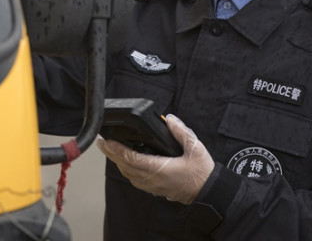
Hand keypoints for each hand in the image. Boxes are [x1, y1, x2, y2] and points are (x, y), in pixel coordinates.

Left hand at [96, 114, 213, 204]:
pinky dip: (127, 170)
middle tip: (102, 143)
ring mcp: (153, 186)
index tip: (106, 141)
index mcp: (159, 169)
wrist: (210, 193)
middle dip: (111, 154)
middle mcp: (152, 179)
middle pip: (125, 166)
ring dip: (118, 162)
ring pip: (128, 174)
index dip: (117, 149)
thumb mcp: (195, 148)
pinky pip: (135, 180)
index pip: (131, 158)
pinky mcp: (155, 189)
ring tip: (110, 150)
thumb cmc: (202, 172)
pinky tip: (126, 162)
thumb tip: (169, 119)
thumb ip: (181, 132)